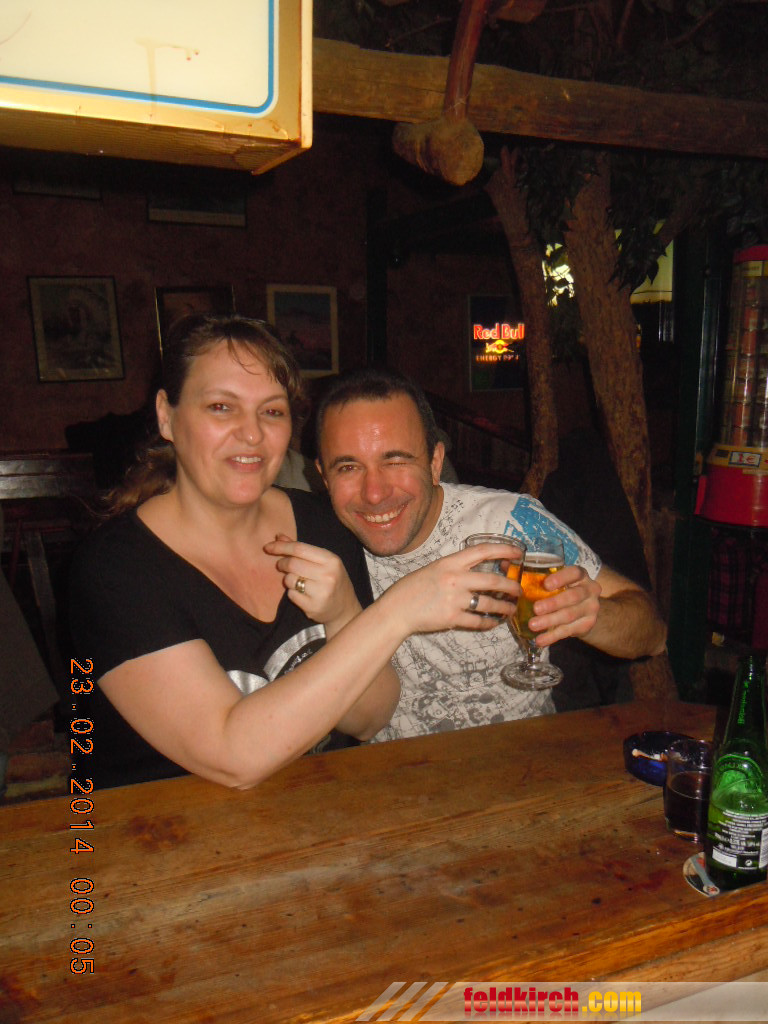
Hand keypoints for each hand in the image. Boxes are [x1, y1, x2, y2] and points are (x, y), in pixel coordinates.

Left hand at [264, 534, 360, 631]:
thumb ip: (301, 549)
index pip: (299, 548)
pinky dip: (292, 593)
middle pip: (292, 564)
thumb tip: (278, 536)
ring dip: (288, 579)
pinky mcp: (313, 607)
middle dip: (282, 563)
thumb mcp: (323, 562)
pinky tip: (302, 594)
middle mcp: (328, 575)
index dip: (281, 547)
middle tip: (282, 566)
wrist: (345, 609)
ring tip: (297, 582)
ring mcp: (321, 592)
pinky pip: (291, 595)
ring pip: (289, 580)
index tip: (267, 547)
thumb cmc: (332, 580)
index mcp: (331, 560)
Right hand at [385, 542, 521, 634]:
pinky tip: (494, 623)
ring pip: (489, 604)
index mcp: (450, 563)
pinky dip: (489, 623)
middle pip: (493, 581)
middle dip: (511, 586)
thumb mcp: (433, 569)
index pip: (482, 551)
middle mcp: (455, 579)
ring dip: (504, 607)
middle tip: (519, 590)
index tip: (517, 552)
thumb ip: (454, 569)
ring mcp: (455, 599)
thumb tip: (476, 571)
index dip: (503, 549)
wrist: (396, 610)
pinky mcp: (453, 618)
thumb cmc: (411, 588)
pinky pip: (478, 621)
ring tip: (510, 609)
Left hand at [526, 564, 601, 647]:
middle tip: (536, 609)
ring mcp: (591, 608)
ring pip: (570, 615)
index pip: (574, 573)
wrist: (585, 609)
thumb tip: (505, 564)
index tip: (546, 584)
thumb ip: (533, 573)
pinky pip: (568, 631)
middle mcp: (589, 590)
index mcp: (580, 575)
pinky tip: (540, 640)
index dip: (561, 578)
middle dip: (553, 603)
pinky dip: (552, 636)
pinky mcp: (587, 625)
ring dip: (550, 621)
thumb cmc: (563, 589)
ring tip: (533, 625)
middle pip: (573, 596)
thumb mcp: (556, 579)